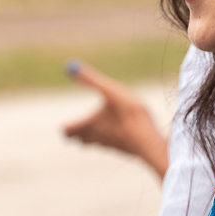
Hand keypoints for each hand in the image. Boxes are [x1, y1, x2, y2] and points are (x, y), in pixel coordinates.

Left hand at [63, 61, 168, 177]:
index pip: (67, 131)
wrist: (149, 141)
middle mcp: (95, 137)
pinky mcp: (122, 149)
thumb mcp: (110, 91)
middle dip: (76, 133)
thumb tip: (70, 66)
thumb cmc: (129, 115)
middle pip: (79, 139)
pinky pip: (108, 145)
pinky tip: (117, 131)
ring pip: (93, 143)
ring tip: (95, 126)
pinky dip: (107, 138)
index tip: (64, 123)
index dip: (65, 127)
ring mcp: (109, 145)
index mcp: (88, 125)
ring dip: (90, 136)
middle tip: (75, 126)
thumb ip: (91, 79)